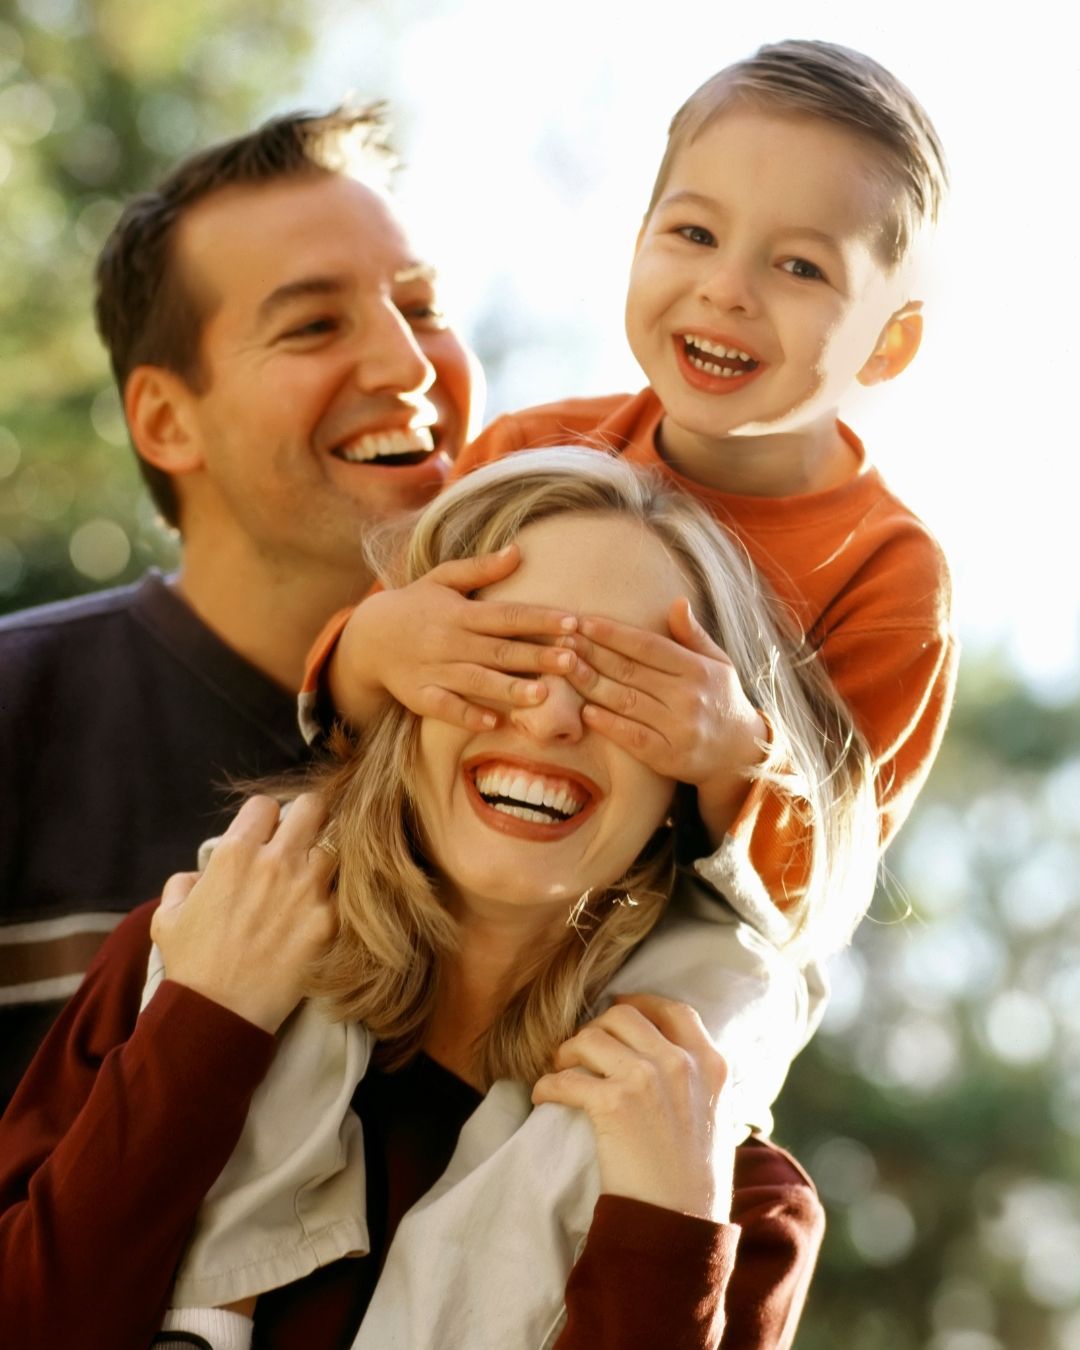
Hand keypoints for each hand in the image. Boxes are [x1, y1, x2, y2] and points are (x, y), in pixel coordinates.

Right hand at [150, 794, 337, 1032]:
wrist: (219, 1013)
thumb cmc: (191, 965)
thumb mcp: (167, 917)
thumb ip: (183, 884)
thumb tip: (199, 876)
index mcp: (235, 854)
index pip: (265, 805)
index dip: (265, 819)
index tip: (265, 837)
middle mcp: (275, 863)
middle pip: (313, 807)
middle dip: (308, 819)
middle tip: (304, 841)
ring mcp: (307, 890)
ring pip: (336, 846)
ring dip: (325, 859)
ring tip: (315, 879)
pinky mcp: (329, 920)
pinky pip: (344, 891)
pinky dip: (336, 898)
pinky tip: (325, 911)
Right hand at [327, 545, 578, 731]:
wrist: (368, 637)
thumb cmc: (416, 605)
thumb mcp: (442, 579)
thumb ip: (481, 568)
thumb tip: (519, 550)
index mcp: (459, 612)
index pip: (506, 615)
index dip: (540, 618)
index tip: (573, 621)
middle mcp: (449, 642)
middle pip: (498, 650)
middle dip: (536, 656)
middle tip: (572, 660)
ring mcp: (434, 671)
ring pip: (477, 681)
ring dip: (509, 689)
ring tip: (543, 695)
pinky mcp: (420, 696)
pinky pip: (446, 708)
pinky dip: (468, 716)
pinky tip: (495, 722)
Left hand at [532, 994, 733, 1220]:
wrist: (681, 1224)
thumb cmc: (695, 1181)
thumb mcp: (715, 1117)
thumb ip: (695, 1081)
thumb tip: (663, 1056)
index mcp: (711, 1064)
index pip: (675, 1010)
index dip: (641, 1004)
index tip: (618, 1010)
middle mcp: (680, 1063)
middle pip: (624, 1015)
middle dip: (596, 1028)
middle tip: (582, 1051)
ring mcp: (646, 1079)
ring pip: (590, 1037)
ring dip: (567, 1052)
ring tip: (560, 1070)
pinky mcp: (613, 1103)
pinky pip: (564, 1077)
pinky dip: (547, 1085)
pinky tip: (544, 1096)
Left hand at [561, 598, 767, 844]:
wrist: (741, 753)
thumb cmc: (721, 699)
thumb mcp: (717, 663)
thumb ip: (694, 635)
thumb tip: (678, 602)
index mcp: (698, 669)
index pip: (647, 646)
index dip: (613, 634)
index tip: (583, 622)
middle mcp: (689, 697)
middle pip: (630, 671)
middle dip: (592, 653)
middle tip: (561, 640)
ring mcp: (679, 728)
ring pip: (626, 702)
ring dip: (591, 684)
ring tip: (564, 667)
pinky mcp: (669, 757)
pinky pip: (632, 737)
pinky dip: (607, 723)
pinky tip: (584, 710)